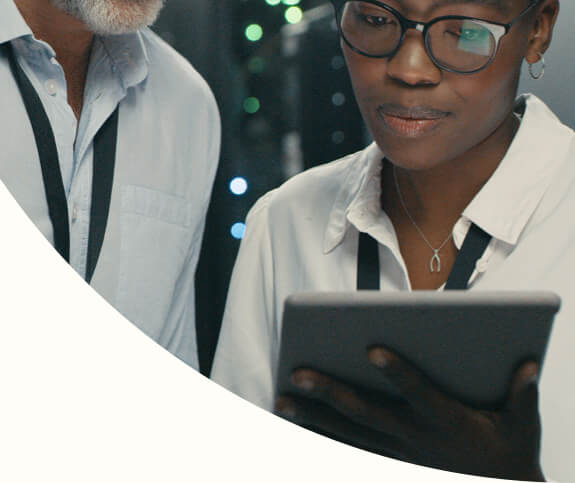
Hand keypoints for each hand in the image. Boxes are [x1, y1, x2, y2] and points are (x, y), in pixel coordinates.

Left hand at [274, 347, 543, 479]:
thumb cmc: (509, 453)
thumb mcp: (523, 428)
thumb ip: (522, 396)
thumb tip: (528, 365)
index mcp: (447, 422)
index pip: (418, 392)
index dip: (397, 371)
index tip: (371, 347)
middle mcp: (416, 439)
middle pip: (367, 413)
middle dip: (330, 393)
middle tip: (297, 373)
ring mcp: (398, 454)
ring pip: (349, 434)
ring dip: (314, 417)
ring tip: (282, 399)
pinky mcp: (389, 463)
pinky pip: (349, 451)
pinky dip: (322, 439)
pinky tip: (296, 426)